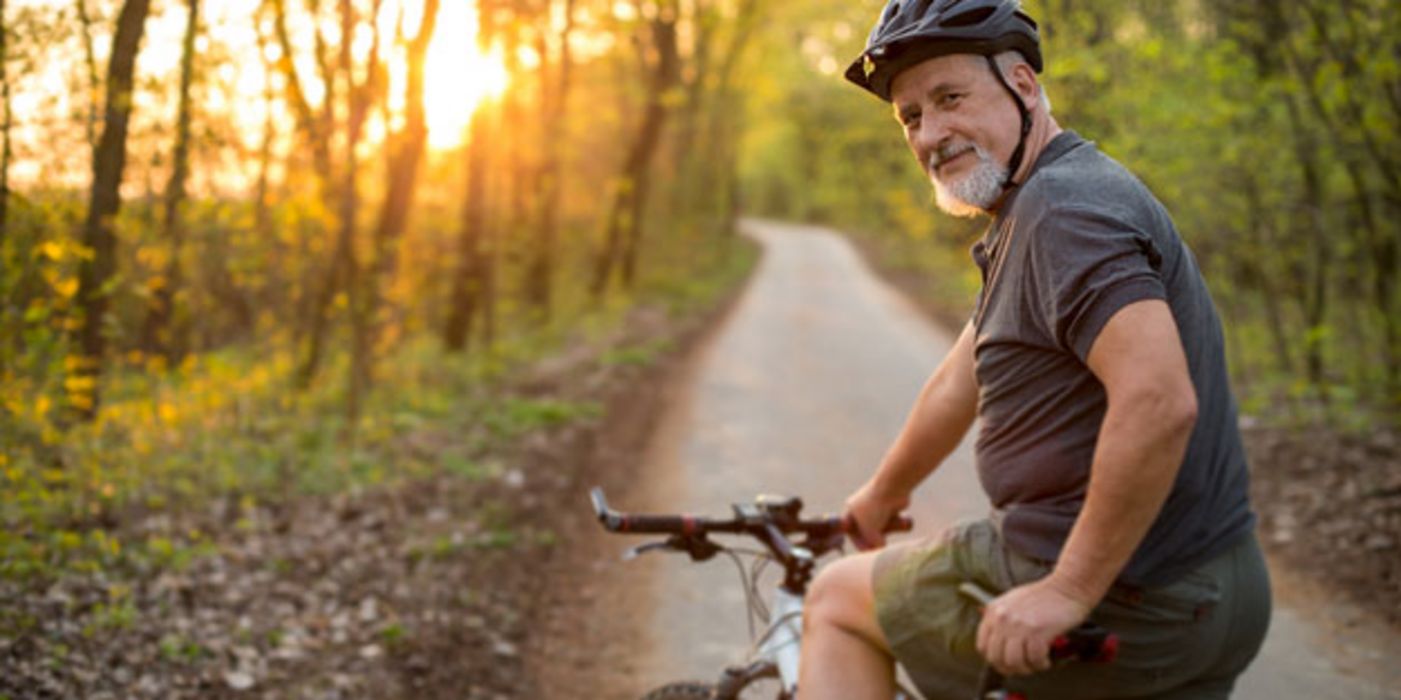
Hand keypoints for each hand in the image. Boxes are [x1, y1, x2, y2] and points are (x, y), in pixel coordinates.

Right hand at [842, 480, 909, 550]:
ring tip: (892, 524)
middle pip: (867, 531)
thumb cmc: (877, 508)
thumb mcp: (870, 531)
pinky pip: (892, 522)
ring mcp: (876, 507)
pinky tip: (899, 519)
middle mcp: (862, 508)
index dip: (860, 545)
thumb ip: (873, 544)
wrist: (893, 487)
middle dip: (875, 538)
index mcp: (850, 510)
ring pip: (881, 527)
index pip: (852, 533)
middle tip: (882, 545)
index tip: (870, 552)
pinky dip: (896, 524)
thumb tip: (881, 549)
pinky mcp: (890, 506)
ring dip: (888, 530)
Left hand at [976, 577, 1094, 675]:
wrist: (1066, 588)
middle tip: (1021, 668)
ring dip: (1026, 668)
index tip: (1004, 663)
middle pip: (996, 657)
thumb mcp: (1011, 601)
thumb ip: (1001, 620)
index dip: (994, 659)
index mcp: (993, 611)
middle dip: (1009, 668)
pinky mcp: (1038, 632)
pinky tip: (1045, 660)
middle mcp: (1002, 618)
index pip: (982, 645)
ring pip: (1014, 662)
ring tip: (1034, 664)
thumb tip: (998, 645)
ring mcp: (1019, 625)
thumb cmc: (1043, 596)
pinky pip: (1034, 659)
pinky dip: (1040, 664)